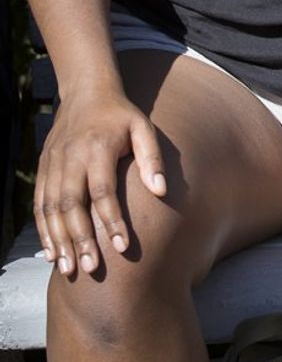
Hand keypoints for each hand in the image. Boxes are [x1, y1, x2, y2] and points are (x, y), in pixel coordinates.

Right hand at [34, 91, 166, 276]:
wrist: (85, 91)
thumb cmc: (120, 115)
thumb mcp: (143, 127)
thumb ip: (152, 158)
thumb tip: (161, 191)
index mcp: (97, 148)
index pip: (103, 190)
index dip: (111, 220)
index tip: (122, 247)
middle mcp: (71, 158)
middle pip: (71, 204)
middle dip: (80, 238)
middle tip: (92, 268)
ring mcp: (53, 164)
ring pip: (51, 209)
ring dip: (59, 241)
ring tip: (68, 269)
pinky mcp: (43, 169)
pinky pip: (39, 204)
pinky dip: (44, 230)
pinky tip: (51, 252)